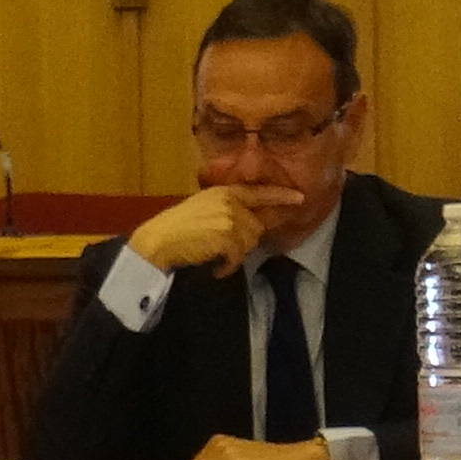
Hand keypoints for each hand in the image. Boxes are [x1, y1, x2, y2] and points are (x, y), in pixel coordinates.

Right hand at [128, 184, 297, 275]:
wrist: (159, 240)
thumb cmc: (178, 228)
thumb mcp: (204, 207)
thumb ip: (227, 209)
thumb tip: (250, 223)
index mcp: (224, 191)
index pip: (259, 192)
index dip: (281, 195)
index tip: (300, 198)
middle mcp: (229, 201)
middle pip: (256, 226)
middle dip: (243, 241)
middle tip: (222, 248)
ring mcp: (229, 218)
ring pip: (249, 242)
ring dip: (234, 255)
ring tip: (215, 256)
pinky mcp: (227, 236)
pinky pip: (238, 257)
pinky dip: (228, 267)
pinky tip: (215, 268)